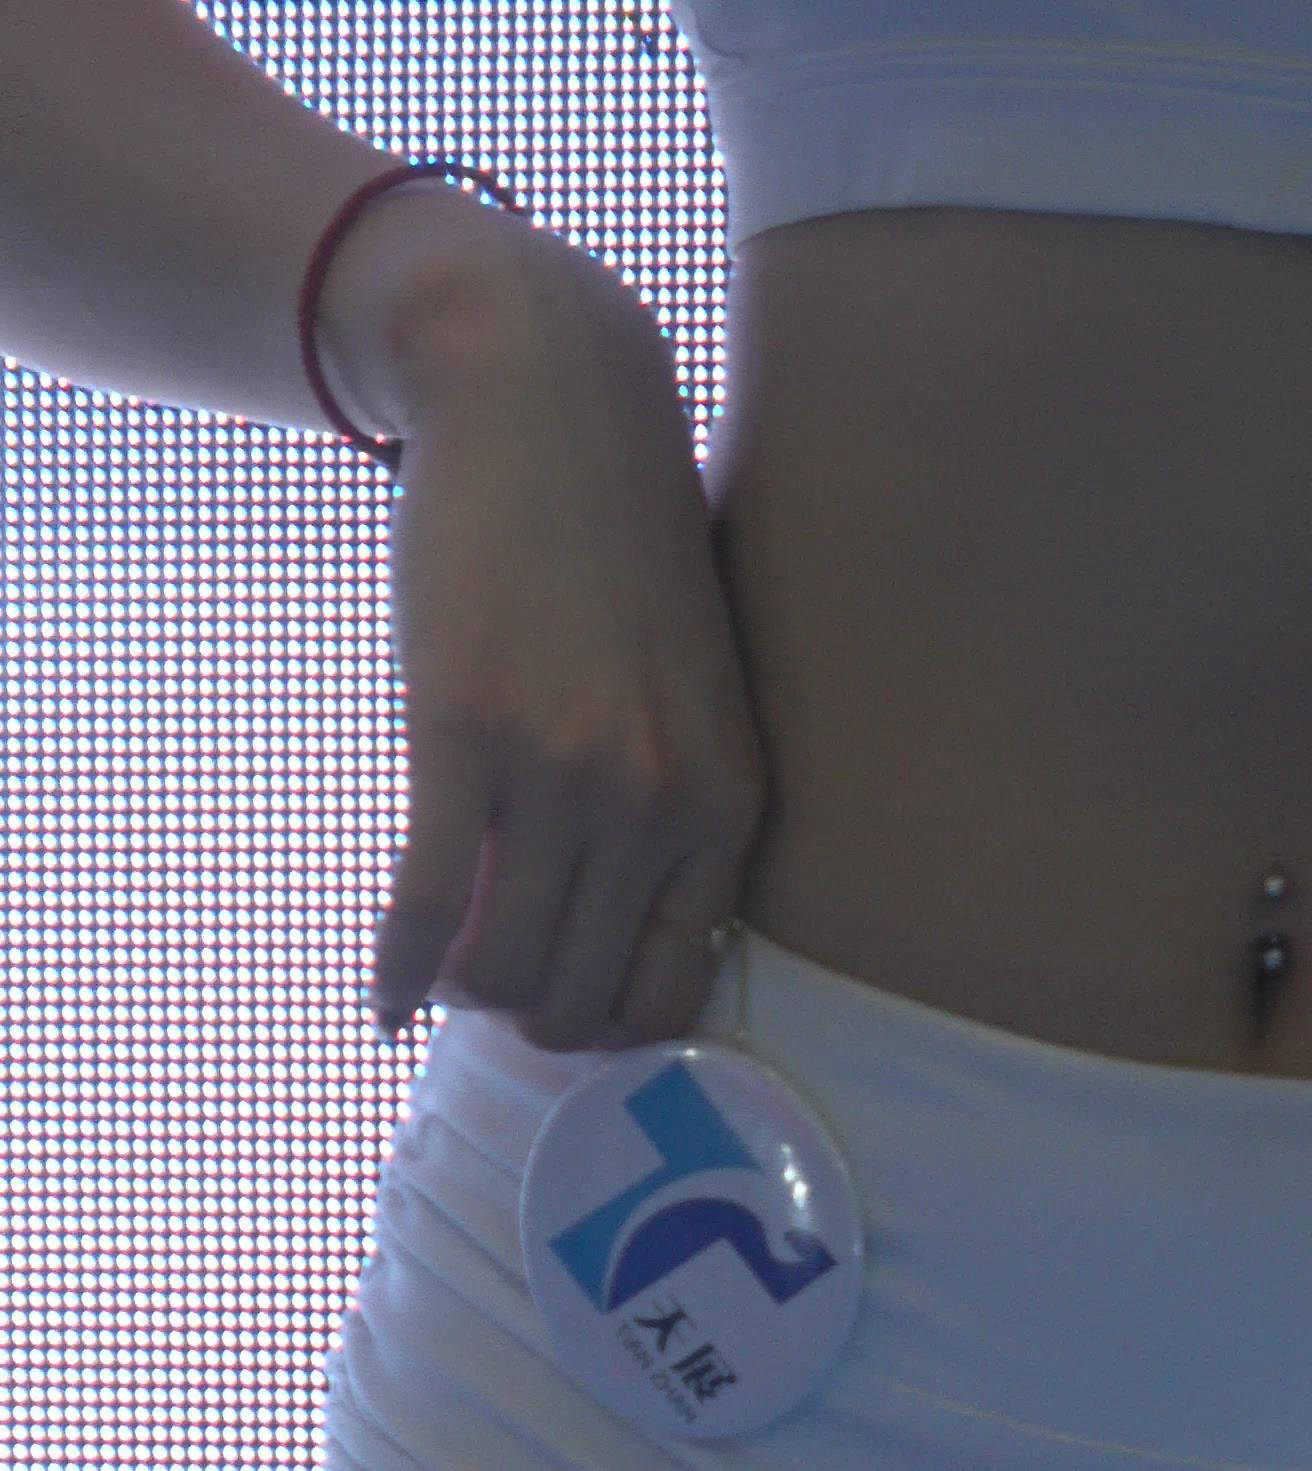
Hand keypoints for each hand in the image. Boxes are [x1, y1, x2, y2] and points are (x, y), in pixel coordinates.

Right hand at [369, 252, 768, 1054]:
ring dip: (461, 991)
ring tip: (440, 963)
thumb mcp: (695, 700)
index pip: (668, 998)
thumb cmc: (617, 556)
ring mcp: (560, 774)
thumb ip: (677, 818)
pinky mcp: (463, 735)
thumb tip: (616, 961)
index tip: (561, 1001)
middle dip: (525, 1013)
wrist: (548, 402)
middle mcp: (656, 805)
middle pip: (577, 1002)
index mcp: (725, 807)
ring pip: (501, 972)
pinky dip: (395, 974)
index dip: (604, 1024)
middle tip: (488, 978)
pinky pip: (423, 911)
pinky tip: (384, 1000)